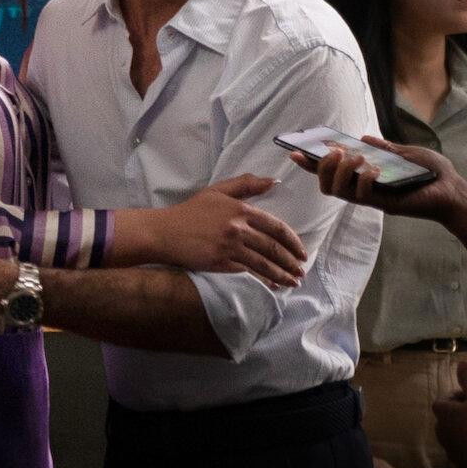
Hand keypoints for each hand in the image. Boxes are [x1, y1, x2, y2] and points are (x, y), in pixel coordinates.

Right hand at [157, 174, 306, 287]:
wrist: (163, 232)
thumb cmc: (190, 211)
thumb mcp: (217, 191)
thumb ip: (246, 184)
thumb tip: (273, 181)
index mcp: (241, 210)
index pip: (276, 227)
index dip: (293, 241)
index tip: (303, 252)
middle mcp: (238, 228)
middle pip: (273, 248)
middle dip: (291, 262)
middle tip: (301, 272)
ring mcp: (229, 247)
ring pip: (263, 263)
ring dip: (282, 275)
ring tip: (293, 282)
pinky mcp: (219, 263)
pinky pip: (248, 273)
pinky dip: (263, 281)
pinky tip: (273, 286)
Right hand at [289, 138, 466, 225]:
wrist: (452, 189)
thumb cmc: (431, 172)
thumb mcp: (405, 152)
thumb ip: (384, 147)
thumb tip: (362, 138)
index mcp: (365, 175)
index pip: (331, 172)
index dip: (310, 164)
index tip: (293, 151)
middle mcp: (363, 188)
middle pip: (326, 185)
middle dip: (321, 167)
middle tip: (333, 152)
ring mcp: (372, 198)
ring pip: (339, 191)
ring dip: (340, 171)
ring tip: (354, 157)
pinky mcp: (383, 204)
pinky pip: (363, 195)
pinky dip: (364, 179)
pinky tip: (375, 168)